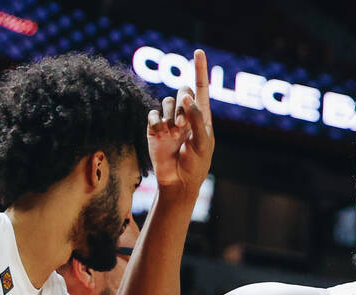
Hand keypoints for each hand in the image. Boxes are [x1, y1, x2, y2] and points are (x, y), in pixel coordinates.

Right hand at [147, 49, 213, 195]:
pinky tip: (161, 134)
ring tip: (174, 133)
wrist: (177, 182)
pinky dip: (157, 122)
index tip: (198, 52)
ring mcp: (170, 122)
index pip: (201, 89)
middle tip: (183, 123)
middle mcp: (185, 116)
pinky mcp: (155, 129)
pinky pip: (153, 114)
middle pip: (182, 91)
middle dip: (183, 103)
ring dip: (171, 115)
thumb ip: (196, 119)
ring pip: (167, 102)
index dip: (200, 70)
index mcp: (202, 117)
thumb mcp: (202, 143)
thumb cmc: (195, 165)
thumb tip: (186, 97)